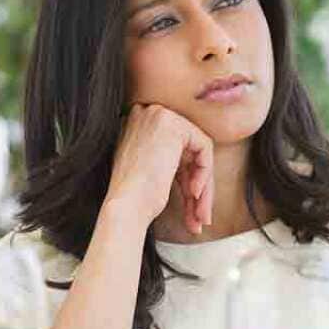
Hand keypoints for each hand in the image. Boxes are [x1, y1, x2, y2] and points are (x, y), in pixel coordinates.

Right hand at [104, 103, 213, 233]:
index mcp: (138, 124)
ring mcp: (158, 115)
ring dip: (204, 184)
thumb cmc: (134, 198)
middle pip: (187, 149)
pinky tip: (193, 192)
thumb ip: (170, 158)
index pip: (175, 148)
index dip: (185, 176)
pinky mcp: (174, 124)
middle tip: (200, 214)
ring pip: (198, 150)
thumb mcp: (152, 169)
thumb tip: (199, 164)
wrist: (125, 207)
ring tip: (200, 213)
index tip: (189, 202)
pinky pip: (204, 147)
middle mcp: (146, 113)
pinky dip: (204, 173)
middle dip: (196, 183)